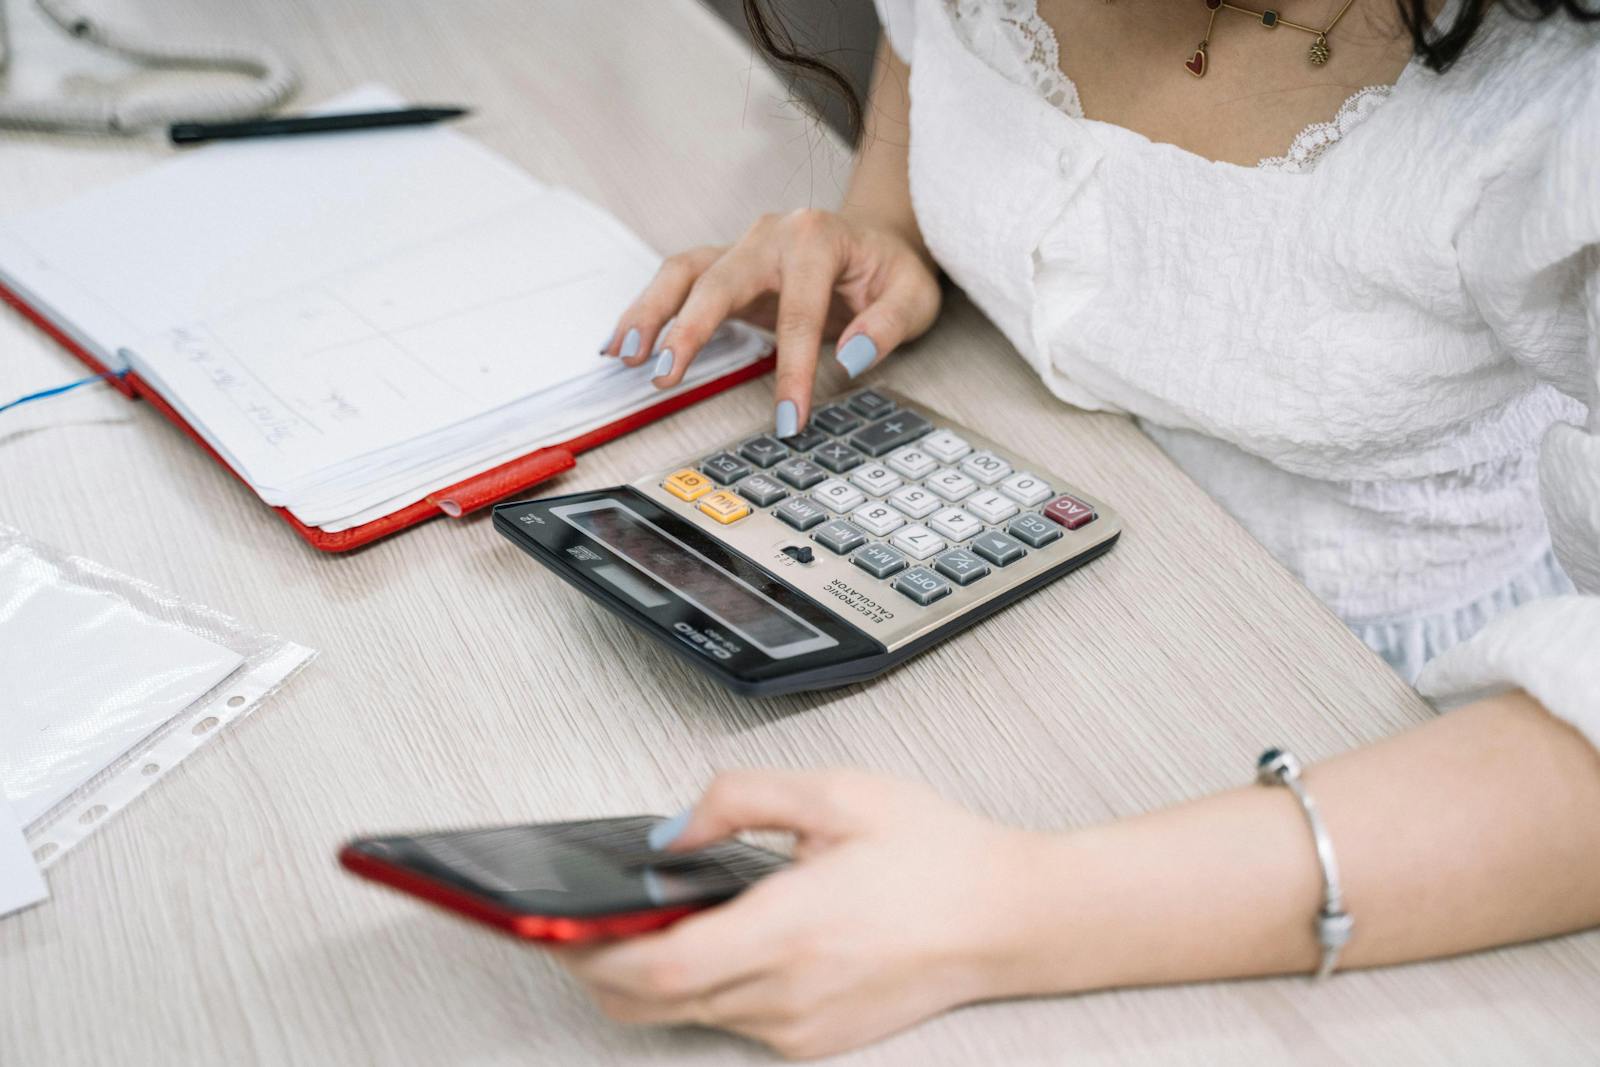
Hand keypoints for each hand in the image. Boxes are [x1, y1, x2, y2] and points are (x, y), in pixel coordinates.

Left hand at [552, 769, 1039, 1059]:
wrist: (1010, 918)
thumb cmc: (936, 854)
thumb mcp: (837, 793)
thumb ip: (739, 798)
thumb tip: (671, 831)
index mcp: (791, 928)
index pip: (657, 969)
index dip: (591, 954)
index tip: (556, 926)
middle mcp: (789, 993)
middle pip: (652, 1004)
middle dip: (599, 968)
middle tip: (573, 926)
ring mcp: (801, 1028)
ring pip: (686, 1016)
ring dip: (648, 978)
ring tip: (638, 925)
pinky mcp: (814, 1041)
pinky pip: (730, 1022)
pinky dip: (701, 989)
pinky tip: (713, 942)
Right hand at [600, 211, 941, 436]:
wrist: (876, 241)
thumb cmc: (891, 271)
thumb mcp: (914, 297)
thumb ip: (886, 326)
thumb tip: (850, 356)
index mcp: (817, 238)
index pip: (799, 312)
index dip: (792, 372)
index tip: (787, 421)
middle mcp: (770, 235)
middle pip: (719, 280)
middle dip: (690, 329)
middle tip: (667, 375)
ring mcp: (742, 246)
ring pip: (683, 273)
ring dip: (649, 313)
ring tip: (625, 355)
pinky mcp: (725, 265)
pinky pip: (677, 283)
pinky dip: (647, 311)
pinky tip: (621, 343)